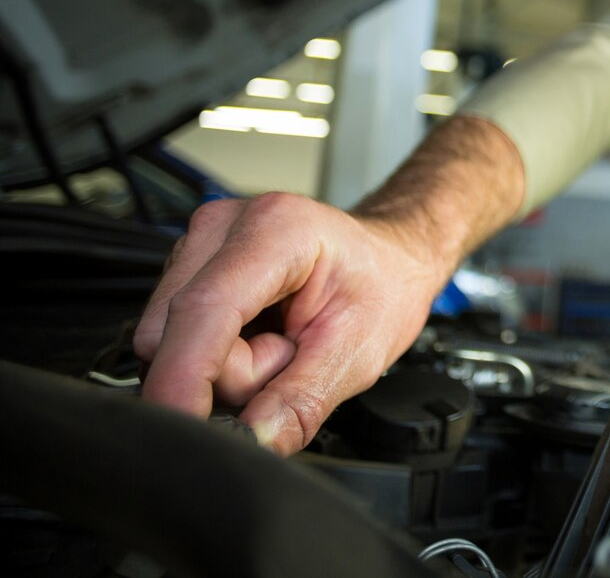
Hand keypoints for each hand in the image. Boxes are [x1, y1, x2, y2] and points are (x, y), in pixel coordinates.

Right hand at [133, 192, 446, 454]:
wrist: (386, 260)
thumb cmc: (382, 289)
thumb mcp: (359, 354)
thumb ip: (301, 403)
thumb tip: (252, 442)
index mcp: (276, 231)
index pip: (203, 311)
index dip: (185, 379)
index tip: (191, 429)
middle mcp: (224, 226)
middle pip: (173, 334)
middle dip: (226, 374)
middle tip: (290, 356)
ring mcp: (199, 241)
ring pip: (165, 339)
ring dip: (221, 365)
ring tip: (279, 343)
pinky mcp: (186, 264)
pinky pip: (171, 334)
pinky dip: (213, 351)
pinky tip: (256, 335)